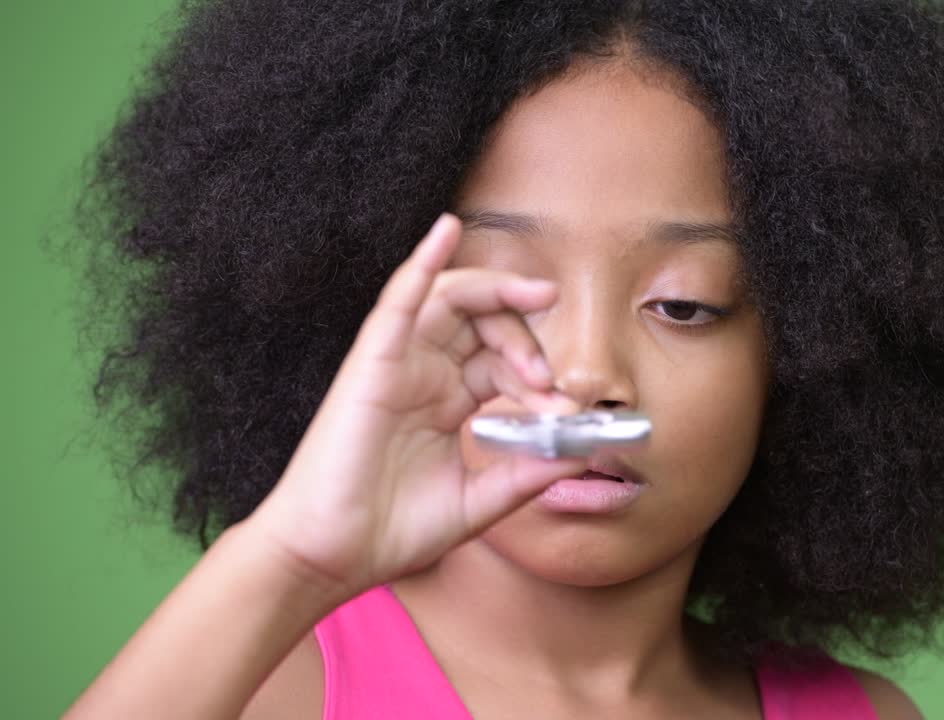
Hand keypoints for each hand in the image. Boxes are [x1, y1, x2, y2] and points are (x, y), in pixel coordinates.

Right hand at [246, 212, 586, 600]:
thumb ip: (529, 473)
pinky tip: (446, 230)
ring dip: (499, 295)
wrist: (333, 557)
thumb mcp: (482, 501)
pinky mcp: (372, 363)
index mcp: (448, 402)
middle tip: (547, 378)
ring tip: (537, 299)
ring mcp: (398, 364)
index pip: (503, 363)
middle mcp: (425, 375)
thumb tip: (584, 449)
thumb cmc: (394, 531)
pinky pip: (398, 298)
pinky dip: (423, 261)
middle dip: (526, 338)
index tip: (566, 415)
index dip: (540, 379)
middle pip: (485, 323)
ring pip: (452, 299)